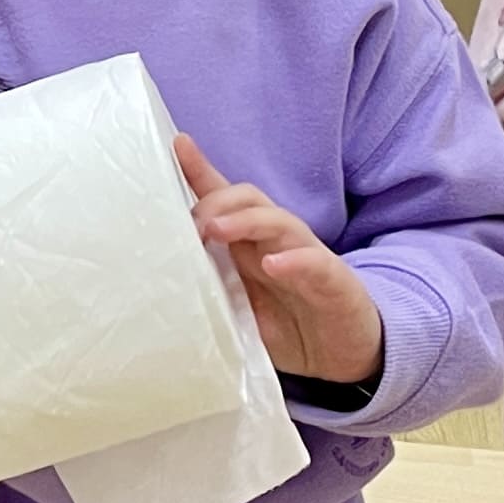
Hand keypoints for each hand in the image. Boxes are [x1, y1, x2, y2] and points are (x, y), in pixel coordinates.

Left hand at [174, 135, 383, 386]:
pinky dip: (293, 261)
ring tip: (216, 231)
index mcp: (251, 245)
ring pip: (279, 220)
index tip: (178, 145)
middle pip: (249, 199)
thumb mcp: (238, 308)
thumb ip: (209, 291)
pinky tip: (272, 265)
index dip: (200, 171)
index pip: (225, 199)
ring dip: (245, 221)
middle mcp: (278, 241)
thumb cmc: (288, 326)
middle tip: (191, 226)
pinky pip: (315, 263)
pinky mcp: (333, 282)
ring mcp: (306, 257)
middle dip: (216, 202)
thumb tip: (160, 285)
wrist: (343, 357)